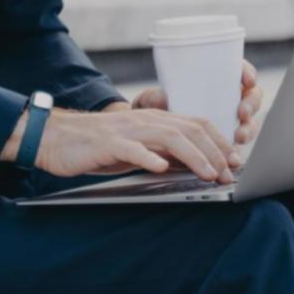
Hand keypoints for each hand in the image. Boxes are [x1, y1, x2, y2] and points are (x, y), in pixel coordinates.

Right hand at [33, 106, 241, 181]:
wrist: (58, 138)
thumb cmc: (99, 146)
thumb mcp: (137, 149)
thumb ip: (163, 153)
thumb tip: (193, 166)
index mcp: (155, 120)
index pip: (196, 124)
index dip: (219, 141)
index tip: (235, 160)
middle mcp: (146, 120)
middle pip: (189, 130)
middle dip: (214, 151)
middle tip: (228, 173)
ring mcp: (128, 130)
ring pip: (168, 137)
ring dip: (193, 156)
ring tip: (208, 173)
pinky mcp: (108, 143)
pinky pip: (132, 149)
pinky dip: (149, 157)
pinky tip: (161, 168)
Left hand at [127, 59, 265, 145]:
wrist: (151, 134)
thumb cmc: (155, 109)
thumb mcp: (152, 101)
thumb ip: (155, 99)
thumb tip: (163, 98)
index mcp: (215, 78)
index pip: (238, 69)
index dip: (247, 72)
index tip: (248, 80)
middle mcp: (227, 97)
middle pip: (251, 95)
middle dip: (251, 104)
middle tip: (242, 113)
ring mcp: (230, 119)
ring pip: (250, 120)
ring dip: (249, 128)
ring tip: (239, 137)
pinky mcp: (226, 140)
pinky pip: (239, 142)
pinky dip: (238, 147)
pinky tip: (234, 154)